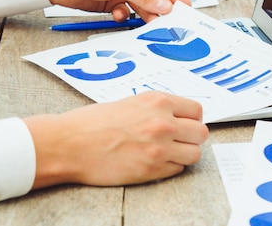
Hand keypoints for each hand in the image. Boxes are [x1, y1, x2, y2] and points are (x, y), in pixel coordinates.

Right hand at [23, 92, 208, 187]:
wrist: (70, 143)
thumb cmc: (92, 122)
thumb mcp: (130, 103)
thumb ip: (156, 108)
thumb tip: (176, 117)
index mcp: (157, 101)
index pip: (196, 111)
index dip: (191, 119)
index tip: (184, 124)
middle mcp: (162, 123)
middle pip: (201, 133)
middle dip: (191, 137)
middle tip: (178, 140)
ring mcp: (159, 148)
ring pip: (194, 154)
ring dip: (183, 154)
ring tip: (167, 153)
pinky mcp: (151, 170)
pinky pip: (177, 170)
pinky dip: (170, 167)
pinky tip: (153, 161)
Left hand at [40, 0, 190, 21]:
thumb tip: (166, 5)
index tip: (185, 6)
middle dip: (161, 7)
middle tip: (171, 21)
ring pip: (142, 5)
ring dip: (145, 14)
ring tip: (150, 25)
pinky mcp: (113, 1)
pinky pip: (127, 11)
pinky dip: (125, 16)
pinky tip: (118, 15)